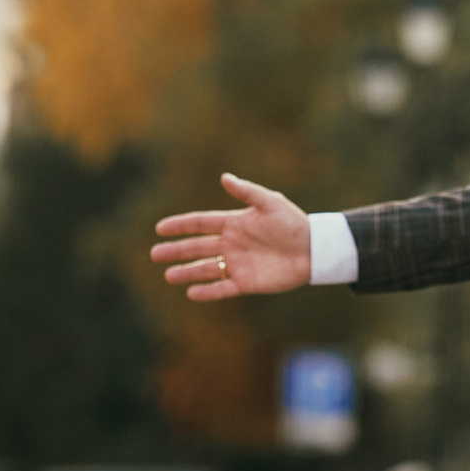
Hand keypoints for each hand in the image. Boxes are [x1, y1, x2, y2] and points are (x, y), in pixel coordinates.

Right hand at [150, 174, 311, 301]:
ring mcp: (238, 264)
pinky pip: (223, 288)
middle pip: (197, 247)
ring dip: (187, 272)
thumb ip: (247, 192)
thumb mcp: (271, 203)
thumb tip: (224, 177)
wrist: (314, 249)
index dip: (180, 225)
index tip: (159, 228)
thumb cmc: (294, 223)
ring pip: (206, 269)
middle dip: (176, 251)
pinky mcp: (248, 282)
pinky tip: (192, 293)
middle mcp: (231, 244)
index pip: (200, 224)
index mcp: (233, 224)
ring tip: (168, 276)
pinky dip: (209, 291)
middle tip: (155, 254)